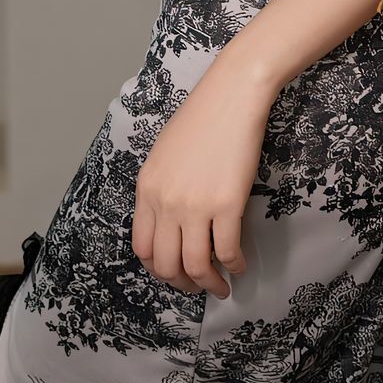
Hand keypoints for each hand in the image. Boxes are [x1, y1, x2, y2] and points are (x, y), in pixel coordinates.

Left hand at [131, 47, 275, 298]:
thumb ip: (160, 189)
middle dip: (182, 284)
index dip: (157, 268)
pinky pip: (227, 251)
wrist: (231, 96)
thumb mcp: (164, 155)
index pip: (142, 248)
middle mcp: (165, 203)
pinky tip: (240, 265)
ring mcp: (196, 205)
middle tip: (197, 286)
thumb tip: (169, 223)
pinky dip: (234, 265)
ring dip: (209, 284)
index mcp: (146, 189)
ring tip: (220, 286)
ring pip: (196, 266)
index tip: (173, 272)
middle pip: (166, 264)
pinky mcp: (227, 204)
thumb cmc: (201, 119)